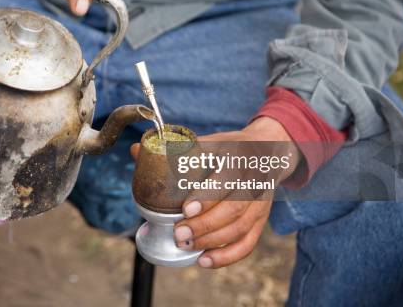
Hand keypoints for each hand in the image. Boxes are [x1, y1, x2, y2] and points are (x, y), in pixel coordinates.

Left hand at [130, 116, 300, 268]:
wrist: (267, 152)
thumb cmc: (230, 147)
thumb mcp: (208, 141)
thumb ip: (174, 149)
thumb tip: (135, 150)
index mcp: (239, 158)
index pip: (227, 179)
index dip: (207, 197)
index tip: (185, 209)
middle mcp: (253, 181)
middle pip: (234, 209)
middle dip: (205, 225)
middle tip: (178, 233)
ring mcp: (260, 203)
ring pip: (240, 228)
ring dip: (212, 241)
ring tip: (185, 246)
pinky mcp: (261, 219)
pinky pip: (248, 243)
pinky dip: (227, 256)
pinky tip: (204, 261)